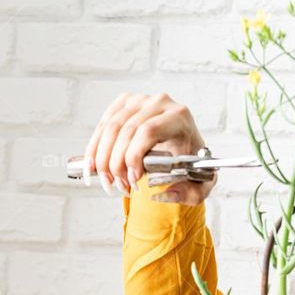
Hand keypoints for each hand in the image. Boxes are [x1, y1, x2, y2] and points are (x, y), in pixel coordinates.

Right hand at [82, 90, 216, 205]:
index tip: (133, 179)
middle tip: (118, 185)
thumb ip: (192, 194)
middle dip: (116, 162)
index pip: (148, 131)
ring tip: (108, 180)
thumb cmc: (191, 163)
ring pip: (110, 128)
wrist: (185, 146)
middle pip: (126, 130)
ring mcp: (139, 100)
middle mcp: (159, 103)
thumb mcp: (200, 184)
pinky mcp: (124, 103)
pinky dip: (96, 147)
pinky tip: (94, 165)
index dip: (134, 156)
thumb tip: (166, 192)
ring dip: (103, 157)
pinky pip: (103, 125)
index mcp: (179, 117)